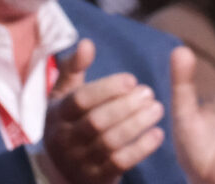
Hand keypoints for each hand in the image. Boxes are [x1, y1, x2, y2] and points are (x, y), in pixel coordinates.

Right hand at [40, 40, 164, 183]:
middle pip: (96, 122)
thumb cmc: (72, 121)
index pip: (80, 100)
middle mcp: (64, 139)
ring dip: (137, 124)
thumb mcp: (66, 95)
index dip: (107, 88)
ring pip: (110, 142)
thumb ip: (74, 69)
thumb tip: (86, 43)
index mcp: (57, 115)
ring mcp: (79, 160)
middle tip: (150, 92)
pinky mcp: (95, 177)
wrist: (67, 168)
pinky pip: (120, 163)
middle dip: (126, 105)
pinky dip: (141, 148)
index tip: (133, 79)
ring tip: (158, 108)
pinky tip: (158, 134)